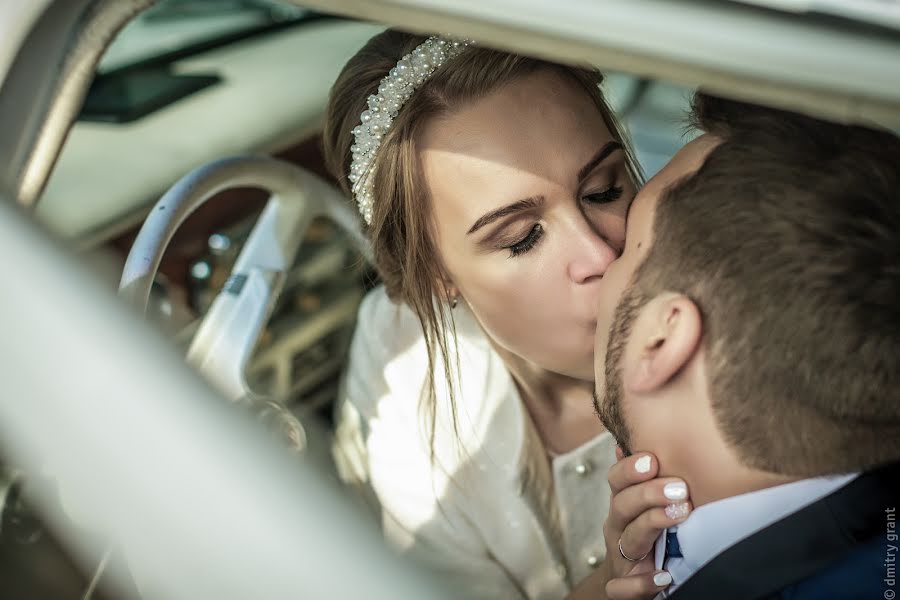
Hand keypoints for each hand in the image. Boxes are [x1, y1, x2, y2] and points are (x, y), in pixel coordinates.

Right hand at [601, 447, 690, 598]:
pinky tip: (662, 576)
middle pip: (622, 504)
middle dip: (649, 493)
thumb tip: (642, 434)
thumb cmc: (642, 532)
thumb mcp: (643, 501)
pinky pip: (624, 588)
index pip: (617, 480)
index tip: (653, 459)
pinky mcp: (623, 586)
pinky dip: (642, 583)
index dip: (630, 468)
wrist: (627, 580)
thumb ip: (645, 474)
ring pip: (628, 538)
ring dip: (652, 523)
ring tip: (680, 513)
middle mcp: (617, 526)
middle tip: (680, 487)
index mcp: (621, 503)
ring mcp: (620, 556)